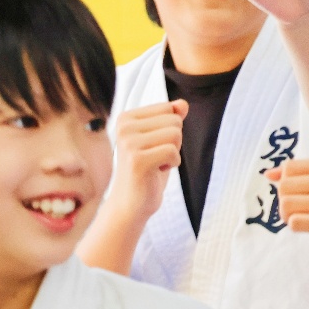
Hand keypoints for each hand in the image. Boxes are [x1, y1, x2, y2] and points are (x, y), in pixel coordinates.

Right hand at [108, 100, 186, 221]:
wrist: (131, 204)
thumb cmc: (148, 171)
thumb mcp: (160, 140)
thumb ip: (170, 119)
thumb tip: (183, 103)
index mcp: (126, 117)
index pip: (169, 109)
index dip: (170, 131)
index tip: (153, 147)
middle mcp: (124, 126)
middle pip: (174, 121)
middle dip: (174, 142)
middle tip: (155, 158)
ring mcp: (128, 142)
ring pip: (176, 135)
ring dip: (173, 153)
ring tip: (155, 164)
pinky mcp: (137, 159)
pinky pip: (173, 152)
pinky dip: (172, 164)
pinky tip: (155, 172)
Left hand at [267, 158, 308, 260]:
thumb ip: (300, 175)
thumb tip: (268, 173)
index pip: (290, 167)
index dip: (286, 182)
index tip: (297, 194)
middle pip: (284, 185)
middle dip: (284, 200)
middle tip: (298, 209)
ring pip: (285, 204)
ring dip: (287, 215)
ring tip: (302, 218)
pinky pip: (294, 222)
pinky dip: (295, 226)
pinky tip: (308, 227)